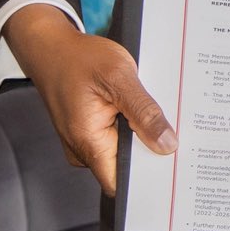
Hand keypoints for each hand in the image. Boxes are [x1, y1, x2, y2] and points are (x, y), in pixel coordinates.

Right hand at [5, 3, 174, 195]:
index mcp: (87, 142)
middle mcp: (84, 149)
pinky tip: (144, 109)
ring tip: (160, 113)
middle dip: (153, 151)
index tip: (175, 166)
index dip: (149, 178)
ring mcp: (86, 141)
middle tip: (177, 131)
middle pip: (127, 167)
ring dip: (144, 135)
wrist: (52, 47)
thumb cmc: (78, 58)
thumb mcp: (118, 77)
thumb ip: (143, 112)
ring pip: (125, 151)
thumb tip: (166, 144)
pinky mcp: (91, 132)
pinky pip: (119, 137)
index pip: (121, 182)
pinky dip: (135, 125)